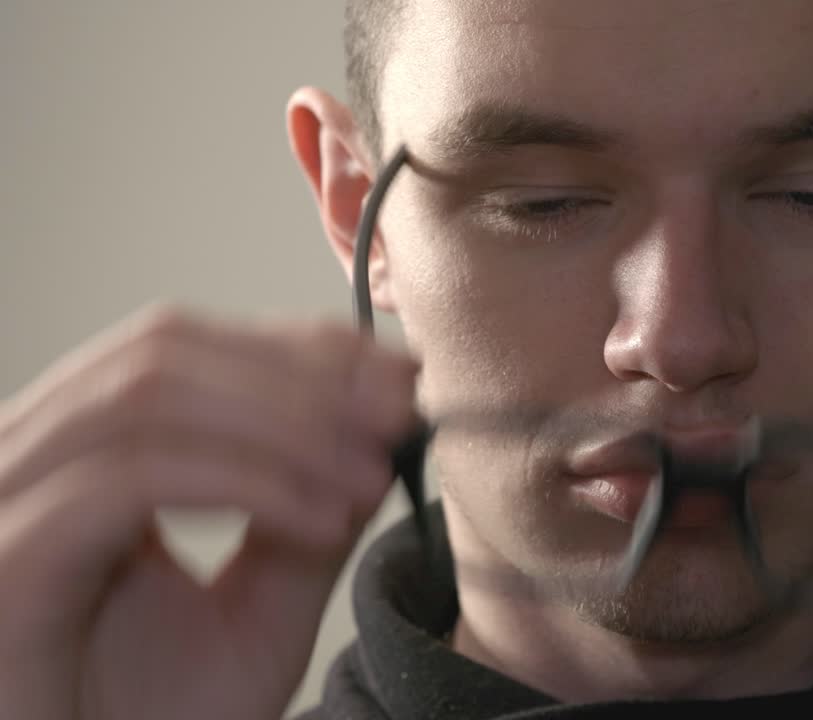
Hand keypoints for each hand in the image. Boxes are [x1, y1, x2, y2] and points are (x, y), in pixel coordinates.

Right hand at [0, 305, 420, 719]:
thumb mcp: (260, 612)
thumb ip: (310, 520)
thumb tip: (380, 433)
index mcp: (82, 457)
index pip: (183, 348)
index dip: (297, 346)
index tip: (397, 373)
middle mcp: (30, 461)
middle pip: (162, 350)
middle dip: (300, 373)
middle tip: (401, 410)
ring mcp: (6, 500)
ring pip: (147, 397)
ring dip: (285, 423)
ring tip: (372, 471)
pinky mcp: (5, 558)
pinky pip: (127, 478)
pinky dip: (245, 483)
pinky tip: (325, 520)